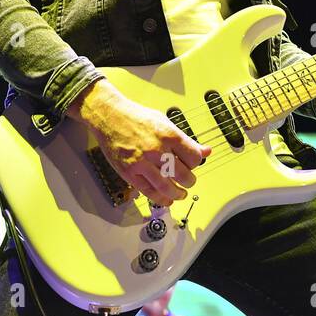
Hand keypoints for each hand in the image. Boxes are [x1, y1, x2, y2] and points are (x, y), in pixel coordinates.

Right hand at [68, 80, 211, 206]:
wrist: (110, 116)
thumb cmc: (136, 117)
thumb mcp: (165, 122)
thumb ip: (186, 139)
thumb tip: (206, 151)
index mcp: (169, 134)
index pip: (194, 158)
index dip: (196, 163)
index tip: (193, 164)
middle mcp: (157, 149)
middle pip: (184, 175)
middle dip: (189, 182)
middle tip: (188, 182)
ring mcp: (142, 162)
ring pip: (167, 188)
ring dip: (177, 194)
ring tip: (180, 194)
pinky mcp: (129, 172)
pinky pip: (148, 192)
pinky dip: (160, 199)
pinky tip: (166, 199)